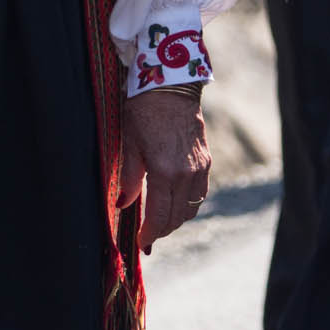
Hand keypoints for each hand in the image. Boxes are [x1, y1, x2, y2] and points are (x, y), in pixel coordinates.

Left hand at [117, 88, 209, 252]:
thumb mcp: (129, 144)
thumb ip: (128, 178)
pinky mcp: (206, 161)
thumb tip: (122, 205)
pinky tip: (175, 203)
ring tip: (159, 222)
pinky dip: (188, 205)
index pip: (158, 216)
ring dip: (176, 220)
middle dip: (161, 231)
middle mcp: (186, 175)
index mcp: (164, 172)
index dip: (149, 234)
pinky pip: (200, 194)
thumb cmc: (144, 111)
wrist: (172, 86)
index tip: (141, 243)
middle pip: (176, 218)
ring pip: (191, 209)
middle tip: (148, 237)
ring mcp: (200, 169)